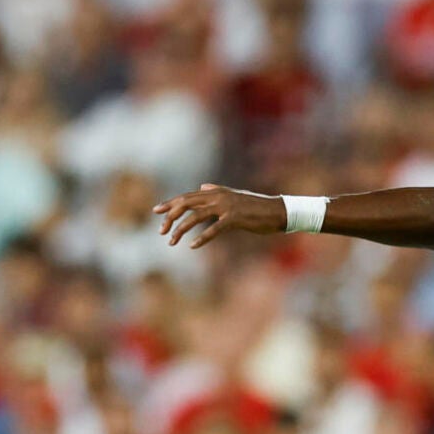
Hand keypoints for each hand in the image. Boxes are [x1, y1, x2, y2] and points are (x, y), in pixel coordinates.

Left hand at [152, 184, 284, 248]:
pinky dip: (202, 238)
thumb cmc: (255, 207)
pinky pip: (213, 230)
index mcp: (216, 192)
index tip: (156, 211)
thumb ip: (217, 191)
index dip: (170, 203)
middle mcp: (218, 196)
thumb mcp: (234, 196)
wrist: (277, 211)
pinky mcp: (234, 219)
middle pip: (186, 204)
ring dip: (181, 230)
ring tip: (172, 242)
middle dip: (170, 217)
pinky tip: (192, 246)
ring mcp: (226, 207)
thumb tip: (202, 188)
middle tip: (161, 231)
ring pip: (196, 217)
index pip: (187, 196)